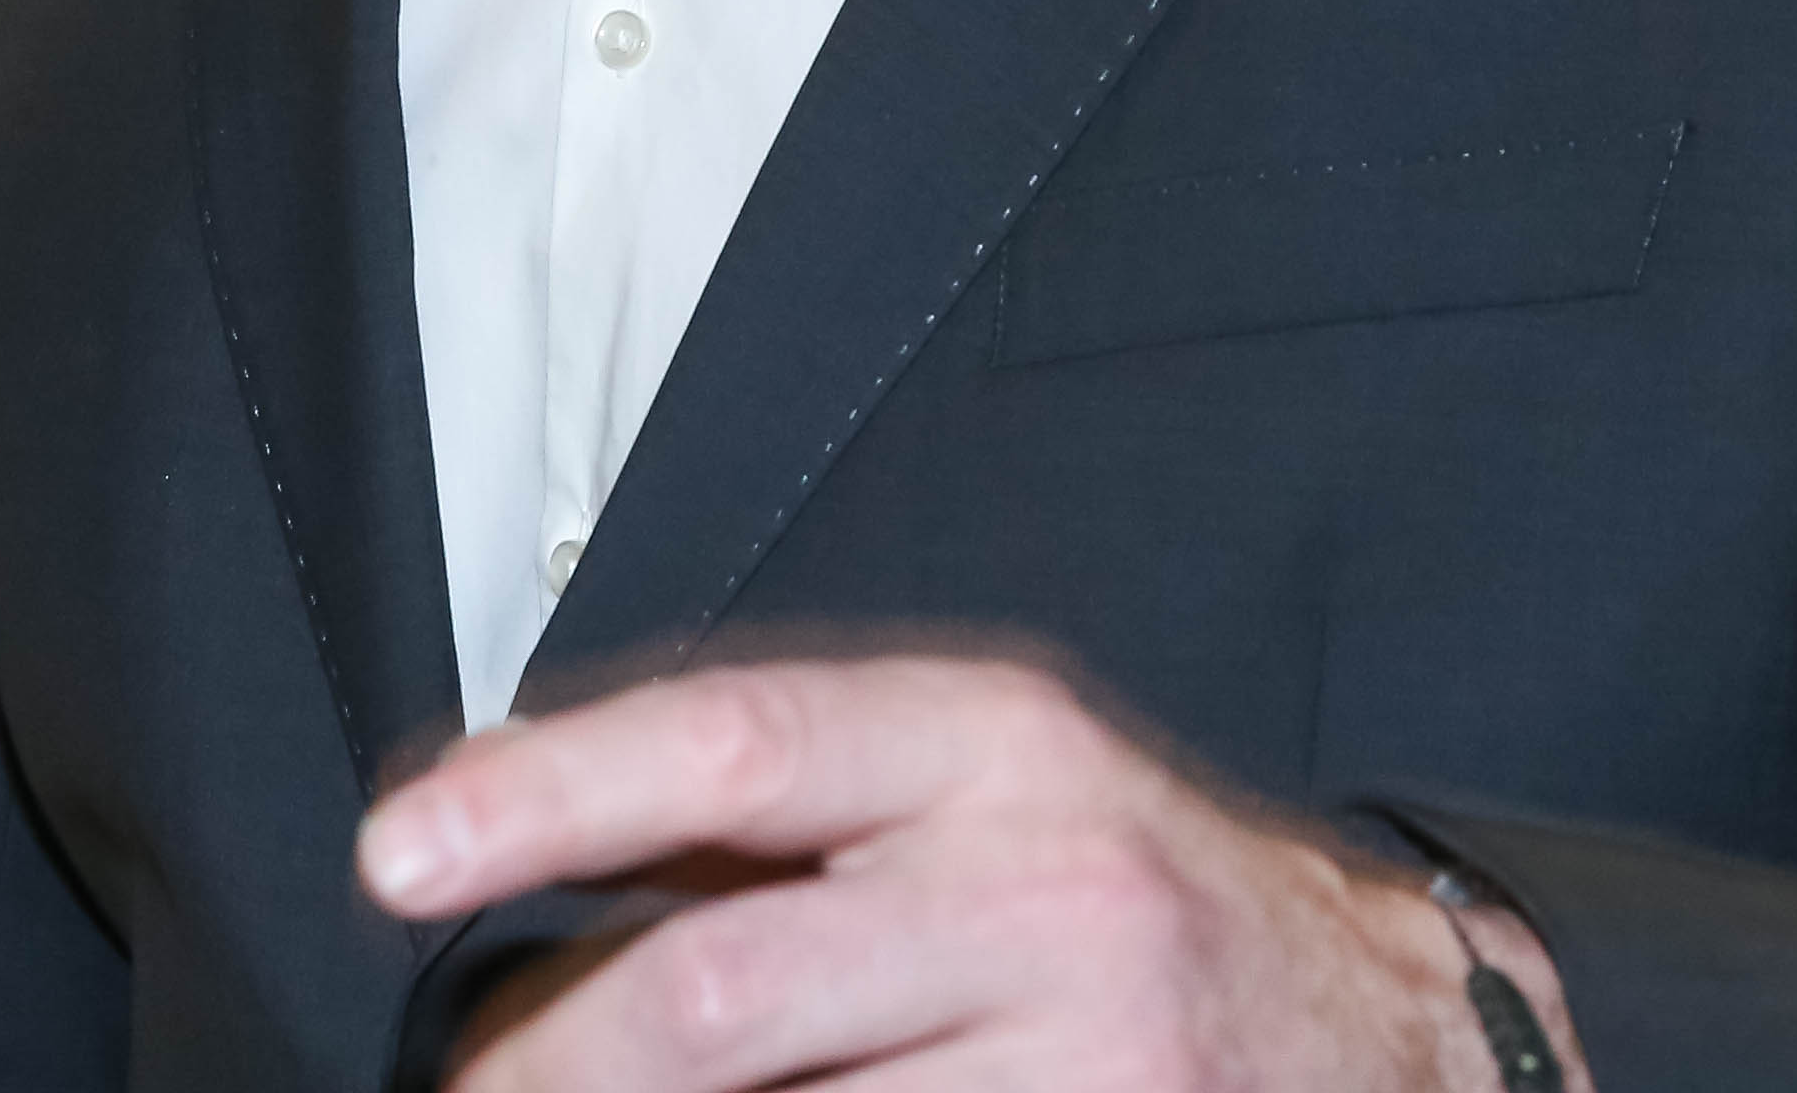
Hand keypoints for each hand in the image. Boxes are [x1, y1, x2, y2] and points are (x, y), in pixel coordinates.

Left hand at [354, 653, 1582, 1092]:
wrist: (1395, 1033)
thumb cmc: (1135, 902)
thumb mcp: (981, 789)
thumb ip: (772, 811)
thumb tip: (513, 840)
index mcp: (995, 745)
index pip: (733, 737)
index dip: (545, 794)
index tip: (401, 855)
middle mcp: (1046, 892)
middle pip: (716, 994)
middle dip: (539, 1074)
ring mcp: (1091, 1064)